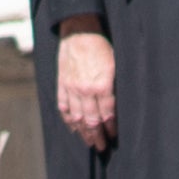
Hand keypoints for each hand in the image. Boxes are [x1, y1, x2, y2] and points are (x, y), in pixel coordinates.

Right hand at [54, 24, 117, 151]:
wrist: (79, 31)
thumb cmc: (102, 46)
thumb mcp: (116, 66)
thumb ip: (115, 88)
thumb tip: (117, 108)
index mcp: (102, 86)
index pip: (107, 114)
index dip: (110, 128)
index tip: (113, 137)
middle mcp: (85, 90)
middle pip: (90, 120)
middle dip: (96, 136)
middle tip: (100, 147)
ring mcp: (71, 88)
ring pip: (76, 116)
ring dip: (82, 131)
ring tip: (88, 141)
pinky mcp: (62, 84)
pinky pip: (63, 106)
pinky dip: (67, 118)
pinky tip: (72, 126)